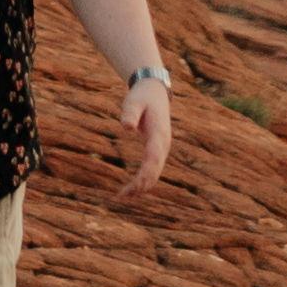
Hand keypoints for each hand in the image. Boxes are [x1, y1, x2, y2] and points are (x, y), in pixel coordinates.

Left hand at [110, 72, 176, 198]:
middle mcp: (163, 144)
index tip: (136, 185)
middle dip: (142, 184)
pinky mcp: (156, 149)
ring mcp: (162, 148)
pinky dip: (143, 179)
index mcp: (159, 133)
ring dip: (142, 185)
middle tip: (123, 195)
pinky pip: (152, 168)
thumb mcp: (134, 101)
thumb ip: (130, 113)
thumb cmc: (142, 96)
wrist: (154, 91)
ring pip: (155, 172)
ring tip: (123, 195)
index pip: (154, 157)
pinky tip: (130, 188)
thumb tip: (126, 127)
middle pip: (155, 169)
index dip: (146, 172)